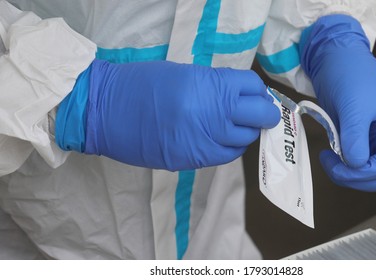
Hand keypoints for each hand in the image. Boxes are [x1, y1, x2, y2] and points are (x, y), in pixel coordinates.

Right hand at [56, 60, 279, 170]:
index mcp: (210, 85)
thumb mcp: (184, 74)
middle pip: (260, 116)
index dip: (258, 92)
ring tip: (236, 127)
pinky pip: (226, 156)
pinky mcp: (193, 159)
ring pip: (245, 139)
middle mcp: (213, 113)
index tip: (256, 96)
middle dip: (264, 114)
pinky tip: (222, 141)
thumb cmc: (142, 84)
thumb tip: (238, 97)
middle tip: (259, 114)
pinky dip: (231, 148)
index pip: (253, 88)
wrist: (107, 111)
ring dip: (246, 132)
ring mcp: (205, 140)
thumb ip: (215, 86)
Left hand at [299, 14, 375, 190]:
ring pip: (367, 170)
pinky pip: (353, 160)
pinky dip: (341, 164)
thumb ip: (356, 137)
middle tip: (333, 168)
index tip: (345, 168)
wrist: (332, 58)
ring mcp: (371, 137)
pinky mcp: (355, 137)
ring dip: (348, 173)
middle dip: (359, 177)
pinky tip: (328, 154)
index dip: (370, 172)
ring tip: (328, 159)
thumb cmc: (349, 75)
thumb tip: (355, 165)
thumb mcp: (354, 106)